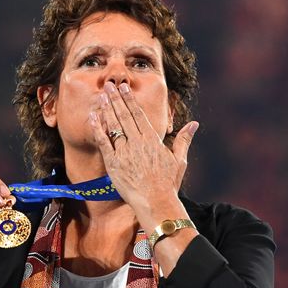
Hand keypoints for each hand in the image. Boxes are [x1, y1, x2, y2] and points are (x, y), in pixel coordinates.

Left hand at [88, 81, 198, 212]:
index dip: (130, 100)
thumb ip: (184, 139)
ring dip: (107, 109)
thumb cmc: (168, 184)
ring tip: (101, 95)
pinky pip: (104, 142)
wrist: (156, 203)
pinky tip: (93, 117)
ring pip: (114, 126)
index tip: (124, 88)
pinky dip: (98, 129)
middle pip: (125, 116)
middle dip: (116, 99)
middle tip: (109, 85)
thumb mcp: (179, 160)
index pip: (139, 114)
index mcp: (152, 140)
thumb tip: (194, 124)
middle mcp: (138, 143)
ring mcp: (125, 152)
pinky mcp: (114, 163)